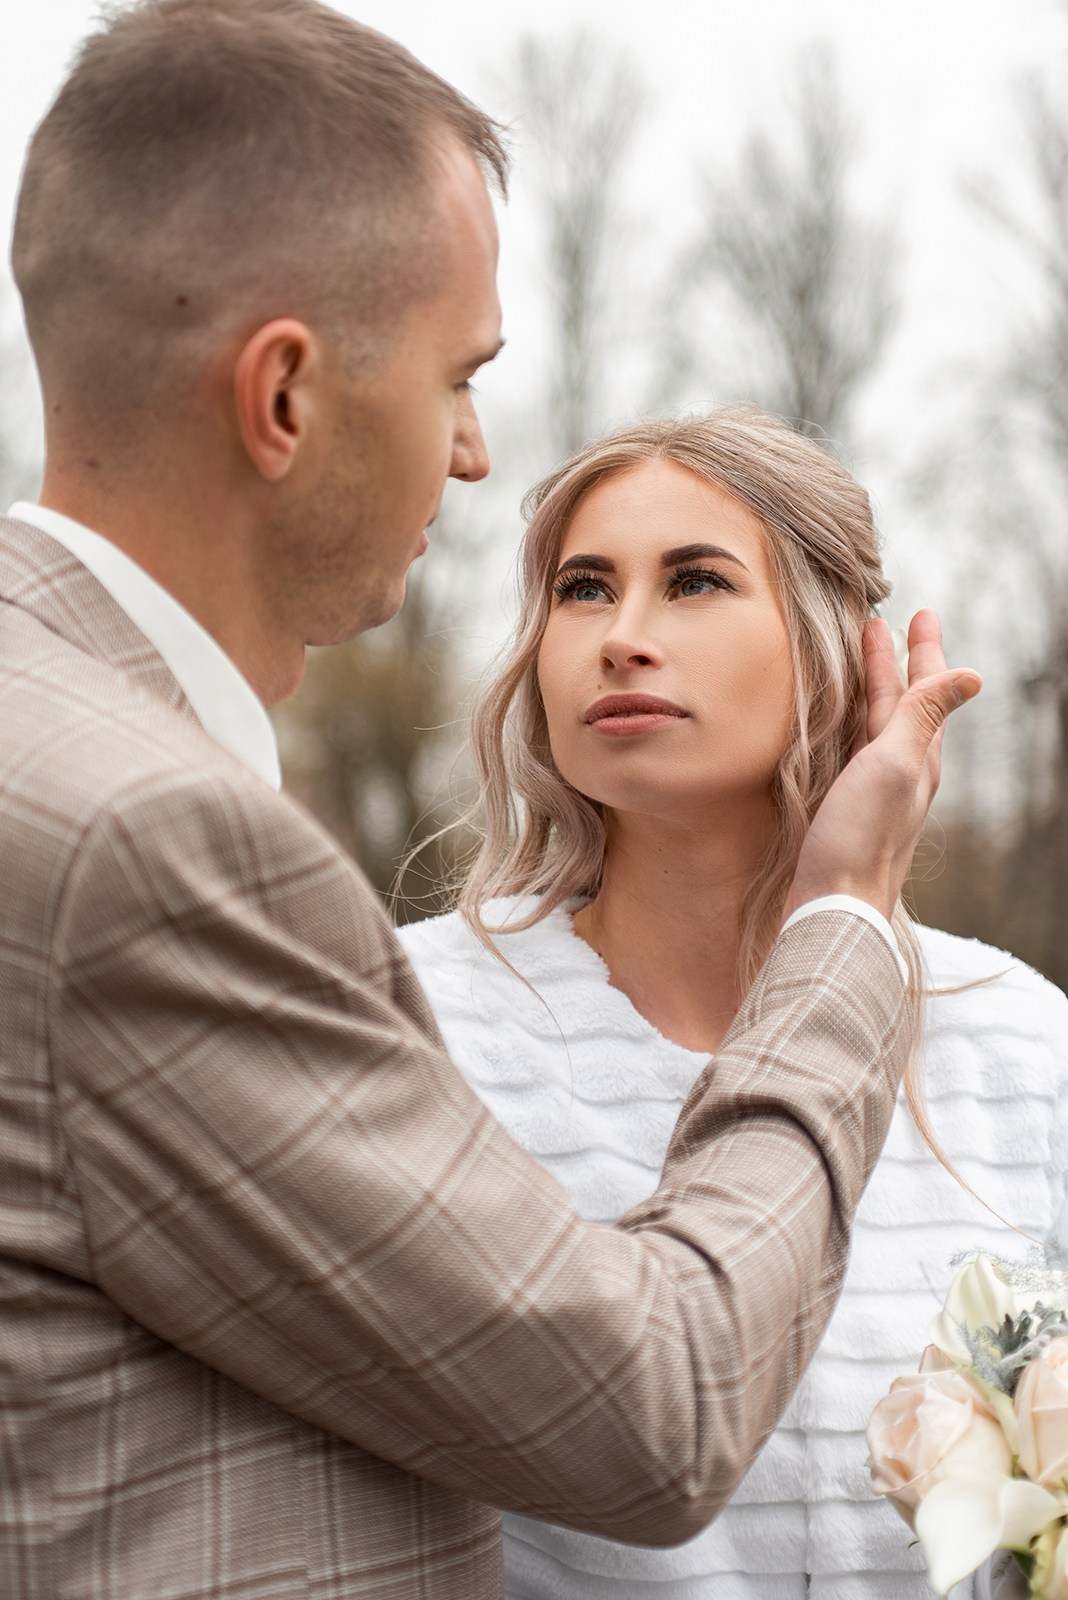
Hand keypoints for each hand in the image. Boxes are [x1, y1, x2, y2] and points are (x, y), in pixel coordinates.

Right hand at [782, 610, 980, 922]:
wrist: (833, 906)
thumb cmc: (862, 837)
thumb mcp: (896, 766)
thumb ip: (924, 718)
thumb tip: (972, 676)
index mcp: (917, 757)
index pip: (923, 690)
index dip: (921, 650)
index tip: (919, 612)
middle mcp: (899, 771)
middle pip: (900, 703)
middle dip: (894, 662)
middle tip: (883, 623)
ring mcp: (870, 791)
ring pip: (875, 725)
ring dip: (871, 689)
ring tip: (862, 662)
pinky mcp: (842, 808)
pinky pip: (850, 749)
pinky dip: (848, 722)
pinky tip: (836, 726)